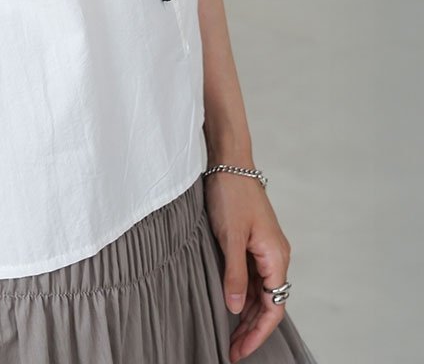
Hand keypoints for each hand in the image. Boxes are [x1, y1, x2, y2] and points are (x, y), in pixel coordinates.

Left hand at [203, 172, 291, 362]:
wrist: (229, 160)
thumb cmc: (231, 193)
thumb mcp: (229, 236)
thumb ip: (234, 274)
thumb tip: (235, 308)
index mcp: (276, 257)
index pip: (273, 308)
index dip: (257, 333)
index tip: (239, 351)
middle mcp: (276, 255)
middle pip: (269, 303)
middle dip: (251, 329)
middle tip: (231, 350)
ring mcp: (265, 248)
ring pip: (260, 291)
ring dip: (246, 313)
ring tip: (229, 334)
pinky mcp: (253, 240)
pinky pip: (253, 276)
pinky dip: (243, 294)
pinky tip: (230, 303)